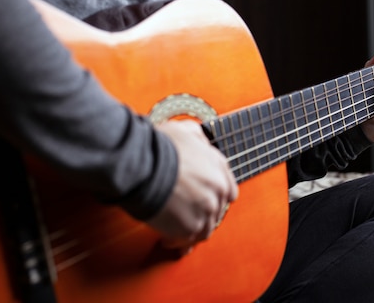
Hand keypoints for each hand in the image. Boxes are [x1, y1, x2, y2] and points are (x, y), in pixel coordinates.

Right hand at [146, 119, 237, 253]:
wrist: (144, 165)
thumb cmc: (159, 147)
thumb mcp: (185, 131)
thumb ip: (197, 138)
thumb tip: (198, 139)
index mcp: (219, 168)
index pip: (229, 191)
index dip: (216, 197)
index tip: (206, 203)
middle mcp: (218, 189)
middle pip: (216, 211)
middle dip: (201, 214)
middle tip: (186, 217)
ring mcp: (207, 210)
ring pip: (205, 228)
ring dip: (191, 231)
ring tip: (175, 233)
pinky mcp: (191, 227)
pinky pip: (188, 241)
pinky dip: (178, 243)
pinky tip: (166, 240)